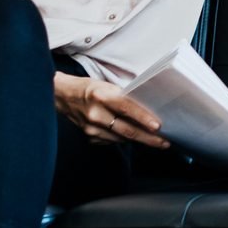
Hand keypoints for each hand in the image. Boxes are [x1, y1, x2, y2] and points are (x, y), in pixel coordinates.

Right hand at [52, 72, 169, 148]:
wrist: (63, 96)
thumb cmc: (90, 88)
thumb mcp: (107, 85)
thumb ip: (125, 97)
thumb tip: (148, 109)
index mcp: (101, 96)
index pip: (126, 108)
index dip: (143, 118)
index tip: (158, 126)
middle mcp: (95, 113)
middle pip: (126, 130)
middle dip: (148, 138)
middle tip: (165, 142)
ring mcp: (90, 128)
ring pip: (121, 138)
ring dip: (139, 140)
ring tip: (155, 141)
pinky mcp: (88, 137)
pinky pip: (112, 141)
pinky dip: (124, 139)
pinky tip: (135, 138)